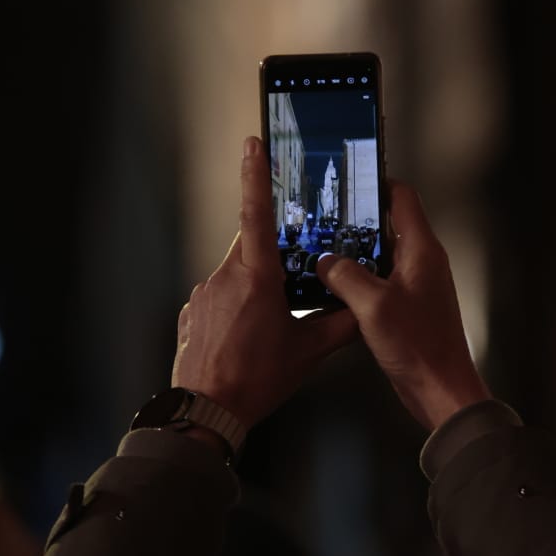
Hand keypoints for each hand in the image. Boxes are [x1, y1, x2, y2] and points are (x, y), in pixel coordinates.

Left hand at [172, 137, 358, 429]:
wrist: (205, 411)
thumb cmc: (255, 381)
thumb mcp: (308, 352)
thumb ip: (340, 324)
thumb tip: (363, 310)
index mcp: (257, 277)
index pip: (257, 212)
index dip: (257, 175)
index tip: (255, 144)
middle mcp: (225, 276)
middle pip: (252, 247)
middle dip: (273, 258)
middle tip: (289, 287)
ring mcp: (204, 293)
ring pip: (236, 274)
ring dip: (254, 290)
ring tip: (266, 330)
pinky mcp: (193, 311)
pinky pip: (219, 297)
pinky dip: (235, 310)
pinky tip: (245, 340)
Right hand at [316, 182, 489, 429]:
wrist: (440, 390)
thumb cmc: (418, 346)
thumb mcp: (373, 306)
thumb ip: (345, 276)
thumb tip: (324, 261)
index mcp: (422, 251)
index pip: (403, 198)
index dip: (377, 183)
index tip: (347, 180)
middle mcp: (422, 262)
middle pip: (389, 224)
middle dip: (356, 219)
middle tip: (322, 215)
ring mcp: (415, 284)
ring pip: (381, 254)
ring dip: (354, 251)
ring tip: (320, 247)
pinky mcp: (407, 306)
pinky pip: (380, 281)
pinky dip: (358, 278)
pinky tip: (332, 285)